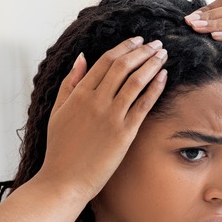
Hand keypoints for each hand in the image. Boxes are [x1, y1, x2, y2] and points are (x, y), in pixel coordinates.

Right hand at [38, 37, 167, 199]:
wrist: (64, 181)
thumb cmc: (60, 149)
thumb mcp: (57, 111)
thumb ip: (70, 83)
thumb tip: (81, 57)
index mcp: (78, 94)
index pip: (105, 61)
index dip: (124, 48)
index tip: (137, 41)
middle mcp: (95, 101)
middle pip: (122, 67)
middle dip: (142, 51)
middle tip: (156, 43)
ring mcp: (110, 117)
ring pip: (135, 82)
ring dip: (152, 64)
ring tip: (163, 55)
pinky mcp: (124, 134)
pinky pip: (143, 105)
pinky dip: (155, 88)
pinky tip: (164, 77)